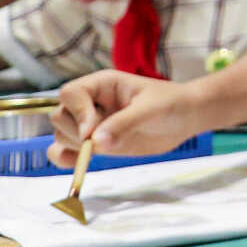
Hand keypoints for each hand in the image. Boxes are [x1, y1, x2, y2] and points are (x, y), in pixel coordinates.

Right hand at [47, 71, 203, 164]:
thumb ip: (124, 123)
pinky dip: (64, 159)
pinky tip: (78, 162)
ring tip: (108, 146)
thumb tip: (95, 142)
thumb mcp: (151, 109)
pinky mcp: (95, 143)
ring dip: (75, 146)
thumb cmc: (172, 104)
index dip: (77, 112)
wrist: (186, 118)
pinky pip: (63, 151)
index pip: (70, 93)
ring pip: (61, 135)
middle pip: (60, 116)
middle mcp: (91, 103)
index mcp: (102, 84)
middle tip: (105, 141)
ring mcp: (91, 124)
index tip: (92, 131)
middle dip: (76, 132)